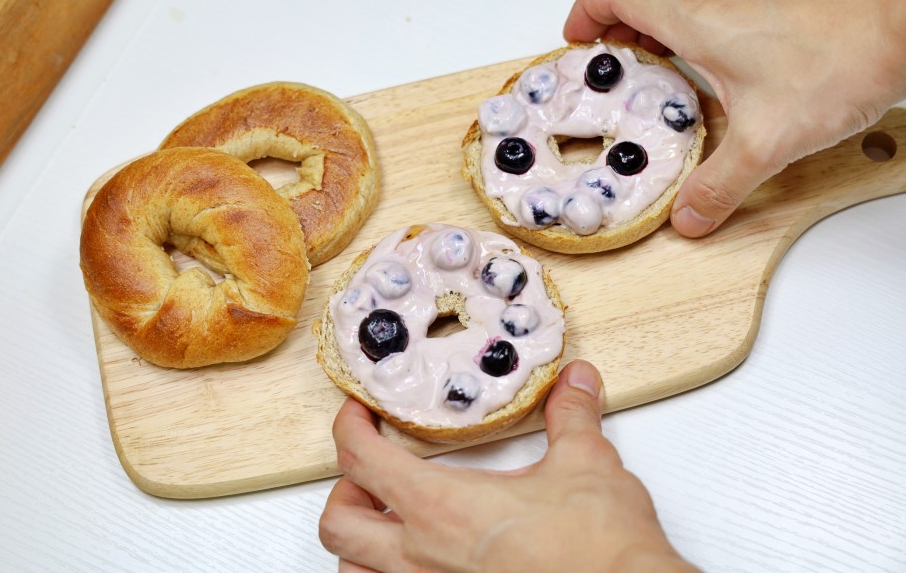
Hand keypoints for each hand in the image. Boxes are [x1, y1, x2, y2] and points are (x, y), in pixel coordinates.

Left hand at [319, 360, 696, 571]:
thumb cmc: (599, 551)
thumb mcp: (585, 465)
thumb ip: (571, 417)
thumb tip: (573, 384)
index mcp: (442, 507)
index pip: (361, 458)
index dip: (349, 427)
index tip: (359, 414)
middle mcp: (424, 556)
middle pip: (338, 522)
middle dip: (344, 491)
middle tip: (367, 474)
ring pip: (354, 571)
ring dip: (358, 544)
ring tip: (384, 524)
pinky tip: (421, 562)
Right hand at [564, 0, 905, 236]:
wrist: (900, 26)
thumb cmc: (837, 62)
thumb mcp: (766, 142)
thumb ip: (719, 184)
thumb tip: (690, 215)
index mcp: (695, 18)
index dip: (585, 12)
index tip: (576, 40)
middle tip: (604, 37)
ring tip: (644, 40)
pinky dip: (684, 3)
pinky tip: (701, 45)